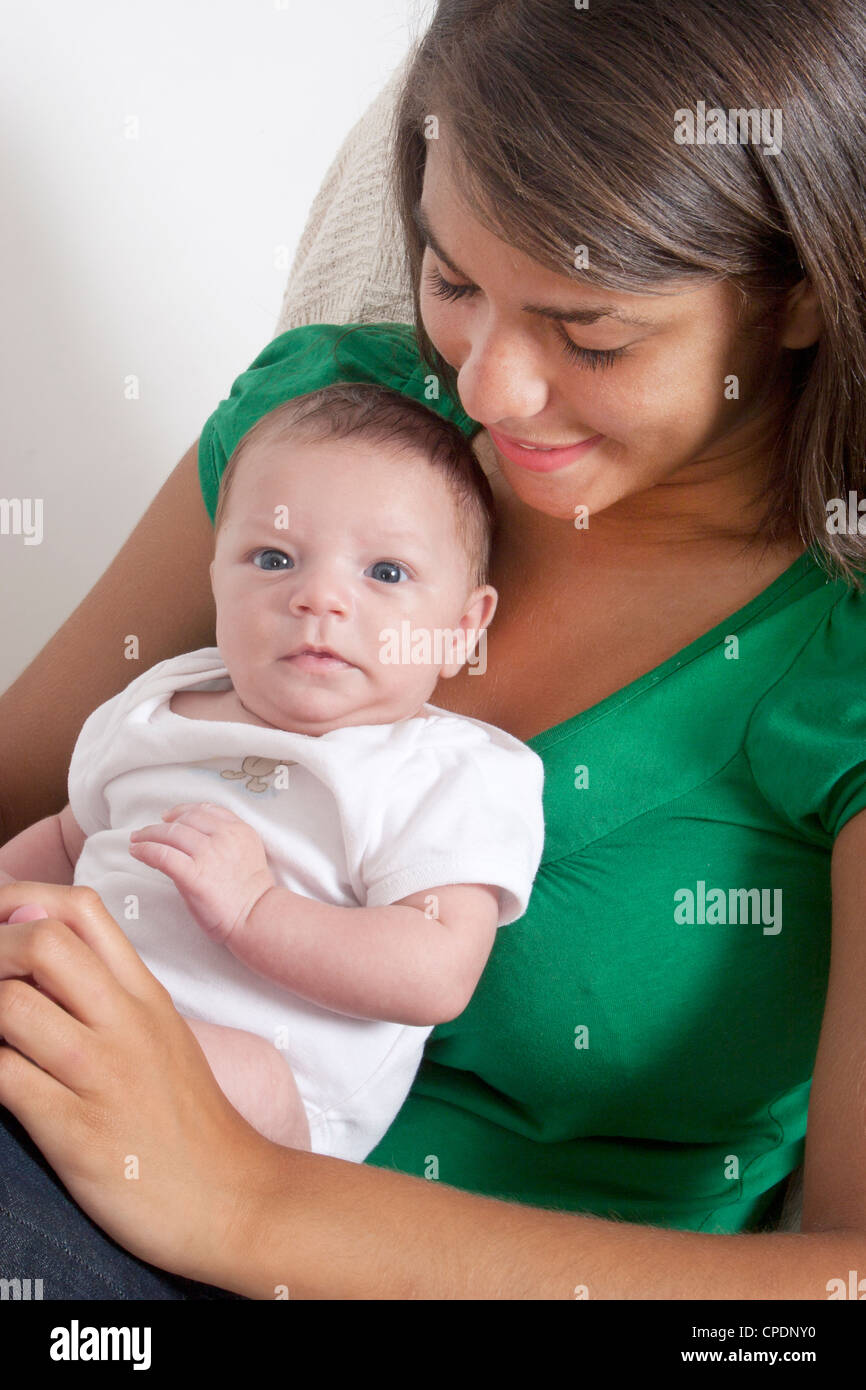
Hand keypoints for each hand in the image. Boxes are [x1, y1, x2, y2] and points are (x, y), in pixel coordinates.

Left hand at [0, 879, 281, 1289]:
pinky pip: (5, 1079)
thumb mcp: (163, 1036)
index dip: (22, 901)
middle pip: (41, 940)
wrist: (233, 1197)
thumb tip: (42, 947)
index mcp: (144, 994)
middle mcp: (125, 1022)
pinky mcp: (77, 1131)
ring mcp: (102, 1074)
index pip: (80, 908)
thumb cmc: (188, 1122)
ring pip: (10, 1006)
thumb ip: (110, 991)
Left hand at [128, 802, 275, 942]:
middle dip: (163, 823)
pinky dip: (146, 850)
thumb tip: (193, 837)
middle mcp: (224, 836)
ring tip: (137, 840)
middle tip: (147, 830)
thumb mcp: (247, 853)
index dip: (183, 811)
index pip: (206, 810)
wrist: (255, 917)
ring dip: (149, 835)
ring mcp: (208, 854)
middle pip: (186, 819)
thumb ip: (226, 840)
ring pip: (170, 833)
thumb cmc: (251, 893)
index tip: (170, 816)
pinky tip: (137, 852)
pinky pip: (162, 854)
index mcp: (239, 830)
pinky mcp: (193, 873)